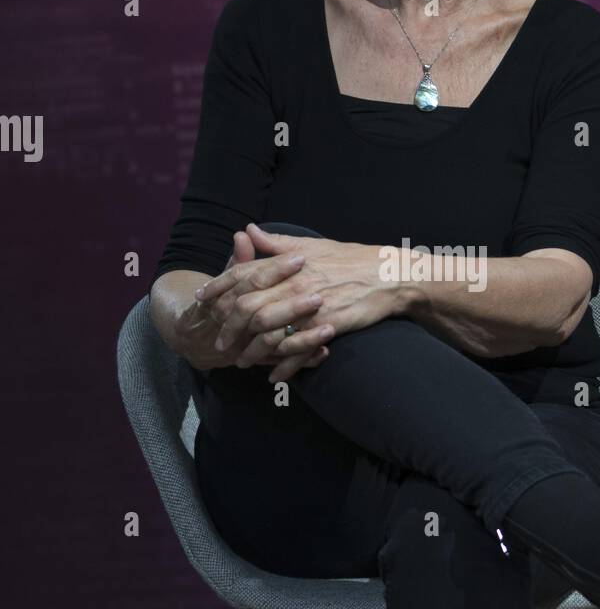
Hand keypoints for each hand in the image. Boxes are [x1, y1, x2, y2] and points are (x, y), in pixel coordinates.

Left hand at [193, 222, 407, 380]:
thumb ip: (277, 243)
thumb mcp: (312, 246)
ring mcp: (310, 308)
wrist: (389, 275)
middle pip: (248, 308)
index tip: (202, 300)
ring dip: (252, 352)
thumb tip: (249, 231)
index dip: (218, 287)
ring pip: (269, 333)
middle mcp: (294, 285)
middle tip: (220, 341)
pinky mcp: (327, 327)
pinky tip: (274, 377)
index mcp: (288, 263)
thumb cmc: (350, 258)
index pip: (243, 274)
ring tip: (242, 361)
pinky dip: (283, 367)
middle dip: (228, 327)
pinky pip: (298, 351)